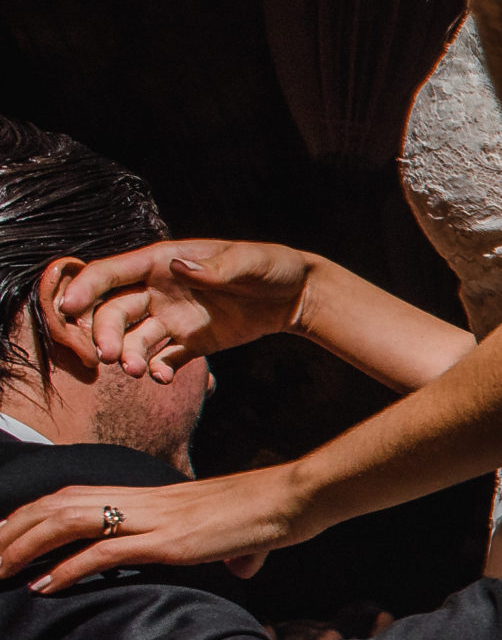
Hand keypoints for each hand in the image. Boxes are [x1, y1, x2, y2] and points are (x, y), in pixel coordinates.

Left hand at [0, 463, 312, 589]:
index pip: (73, 496)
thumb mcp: (238, 534)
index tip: (5, 539)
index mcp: (150, 496)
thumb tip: (244, 567)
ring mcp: (153, 519)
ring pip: (67, 522)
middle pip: (56, 504)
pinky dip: (66, 569)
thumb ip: (233, 550)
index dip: (32, 515)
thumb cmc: (270, 513)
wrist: (293, 499)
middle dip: (11, 531)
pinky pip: (103, 551)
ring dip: (24, 546)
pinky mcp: (167, 541)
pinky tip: (44, 585)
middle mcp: (142, 501)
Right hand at [53, 239, 321, 380]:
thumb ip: (217, 267)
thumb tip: (179, 269)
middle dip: (104, 332)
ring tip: (135, 371)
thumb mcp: (251, 261)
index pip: (111, 273)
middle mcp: (158, 291)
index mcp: (162, 261)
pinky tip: (162, 378)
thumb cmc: (271, 265)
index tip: (68, 308)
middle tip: (109, 356)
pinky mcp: (190, 344)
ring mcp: (171, 319)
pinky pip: (164, 359)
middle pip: (113, 311)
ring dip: (127, 355)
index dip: (85, 287)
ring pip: (133, 339)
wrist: (295, 296)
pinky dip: (158, 370)